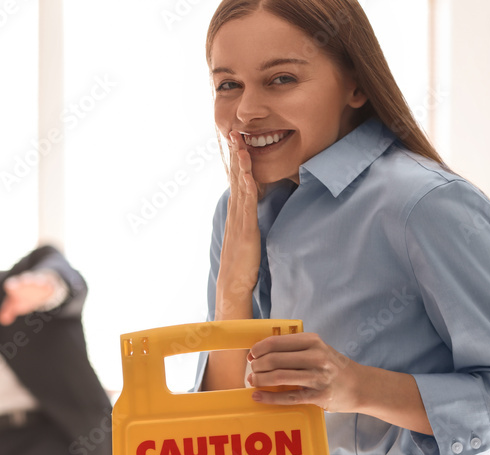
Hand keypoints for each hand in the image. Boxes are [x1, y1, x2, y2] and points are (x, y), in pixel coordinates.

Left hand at [0, 272, 59, 325]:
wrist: (40, 285)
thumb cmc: (24, 295)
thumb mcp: (15, 304)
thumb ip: (7, 312)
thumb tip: (3, 321)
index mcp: (15, 286)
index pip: (12, 285)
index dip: (12, 286)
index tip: (10, 287)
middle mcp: (26, 281)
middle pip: (25, 280)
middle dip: (25, 281)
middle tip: (26, 282)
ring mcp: (37, 281)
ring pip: (37, 280)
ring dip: (38, 281)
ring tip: (40, 284)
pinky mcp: (48, 283)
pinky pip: (49, 283)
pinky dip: (49, 285)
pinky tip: (50, 287)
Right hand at [216, 131, 260, 318]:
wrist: (233, 285)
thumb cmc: (242, 266)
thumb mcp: (247, 240)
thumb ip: (250, 224)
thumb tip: (256, 214)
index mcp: (236, 215)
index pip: (237, 183)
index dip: (237, 163)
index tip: (238, 143)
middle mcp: (235, 214)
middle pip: (235, 180)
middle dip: (235, 156)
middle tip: (234, 133)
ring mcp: (238, 221)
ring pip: (240, 187)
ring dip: (240, 165)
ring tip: (241, 145)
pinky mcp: (245, 230)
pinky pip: (247, 204)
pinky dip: (247, 187)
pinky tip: (248, 174)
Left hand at [247, 333, 362, 412]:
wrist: (360, 385)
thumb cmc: (332, 366)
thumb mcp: (318, 349)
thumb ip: (292, 349)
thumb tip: (258, 353)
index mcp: (312, 341)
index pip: (276, 342)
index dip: (258, 349)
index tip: (252, 355)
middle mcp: (316, 357)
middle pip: (274, 360)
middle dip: (257, 366)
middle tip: (252, 371)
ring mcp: (318, 377)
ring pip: (279, 377)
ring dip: (260, 380)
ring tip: (253, 382)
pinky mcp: (319, 396)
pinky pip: (288, 397)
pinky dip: (269, 397)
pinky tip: (258, 396)